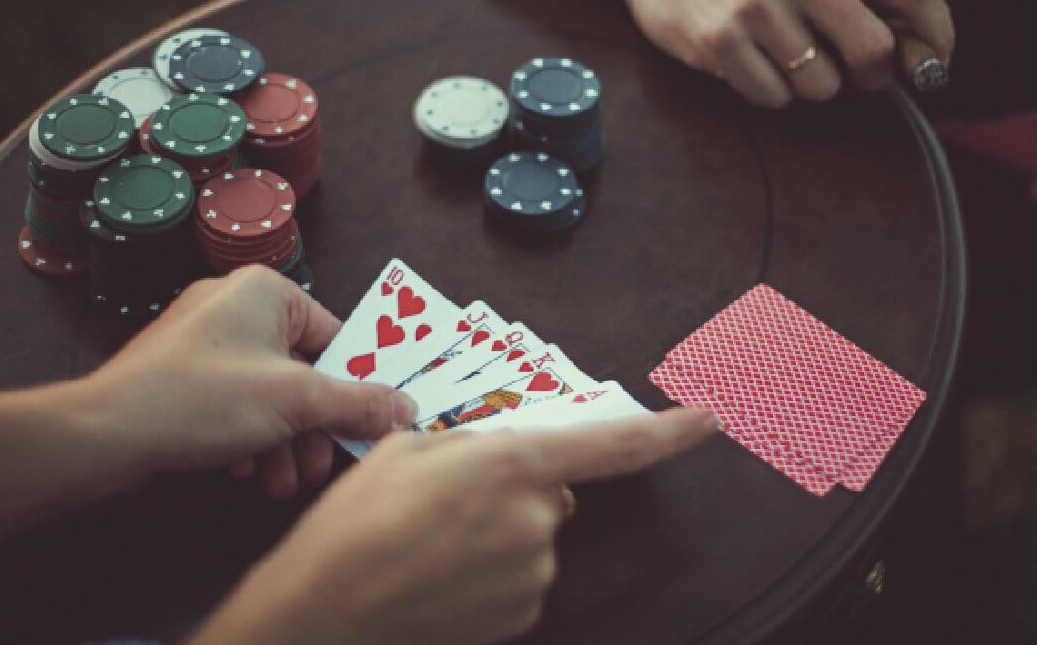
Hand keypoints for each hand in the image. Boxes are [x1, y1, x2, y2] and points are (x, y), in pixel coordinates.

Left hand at [95, 265, 415, 496]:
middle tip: (319, 466)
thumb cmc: (199, 399)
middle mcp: (235, 304)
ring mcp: (204, 337)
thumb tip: (406, 407)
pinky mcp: (181, 370)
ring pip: (267, 392)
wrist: (107, 433)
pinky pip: (233, 400)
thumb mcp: (297, 403)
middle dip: (312, 428)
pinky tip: (244, 472)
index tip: (364, 426)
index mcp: (267, 291)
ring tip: (280, 483)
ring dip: (282, 442)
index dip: (352, 388)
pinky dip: (247, 436)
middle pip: (302, 370)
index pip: (335, 339)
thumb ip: (359, 403)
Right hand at [189, 408, 717, 644]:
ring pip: (532, 539)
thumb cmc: (357, 520)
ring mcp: (533, 574)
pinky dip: (490, 574)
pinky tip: (441, 575)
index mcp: (513, 462)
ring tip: (432, 543)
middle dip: (517, 490)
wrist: (325, 609)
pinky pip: (519, 580)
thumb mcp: (408, 450)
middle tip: (450, 502)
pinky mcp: (521, 615)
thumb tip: (499, 463)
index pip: (612, 445)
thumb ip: (473, 446)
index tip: (710, 421)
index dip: (668, 432)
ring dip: (498, 534)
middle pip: (553, 493)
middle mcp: (537, 519)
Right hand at [554, 0, 953, 107]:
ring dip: (810, 85)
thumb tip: (920, 49)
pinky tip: (750, 63)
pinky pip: (773, 97)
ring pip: (822, 85)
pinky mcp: (721, 40)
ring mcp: (757, 6)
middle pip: (874, 49)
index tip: (934, 63)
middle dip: (873, 76)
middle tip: (855, 75)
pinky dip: (769, 93)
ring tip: (782, 56)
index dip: (936, 35)